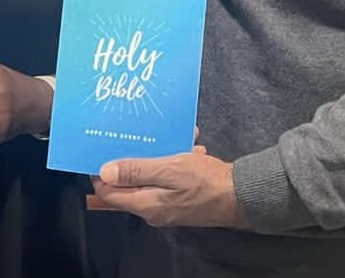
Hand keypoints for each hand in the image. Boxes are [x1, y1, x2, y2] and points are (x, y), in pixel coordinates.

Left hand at [90, 150, 246, 227]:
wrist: (243, 196)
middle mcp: (152, 209)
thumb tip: (104, 172)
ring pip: (149, 177)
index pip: (107, 192)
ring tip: (166, 137)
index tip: (102, 148)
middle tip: (133, 136)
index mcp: (145, 204)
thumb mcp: (169, 169)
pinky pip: (167, 178)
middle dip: (130, 158)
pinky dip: (172, 162)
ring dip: (155, 156)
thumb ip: (136, 171)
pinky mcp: (180, 199)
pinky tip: (187, 146)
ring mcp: (167, 206)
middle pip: (127, 184)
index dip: (101, 171)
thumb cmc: (207, 182)